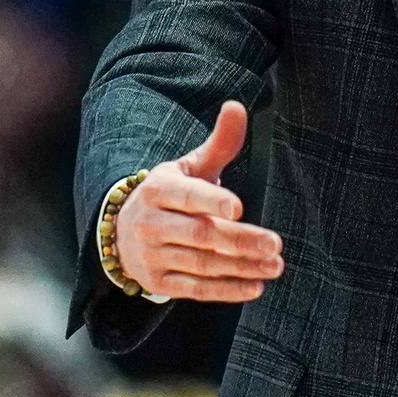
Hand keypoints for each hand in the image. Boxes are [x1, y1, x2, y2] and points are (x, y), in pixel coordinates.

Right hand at [114, 101, 283, 301]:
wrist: (122, 233)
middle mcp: (150, 224)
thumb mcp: (189, 167)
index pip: (187, 196)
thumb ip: (218, 143)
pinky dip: (226, 290)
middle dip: (240, 240)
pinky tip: (255, 287)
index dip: (211, 201)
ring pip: (202, 264)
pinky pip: (196, 289)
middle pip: (201, 234)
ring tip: (275, 265)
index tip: (239, 207)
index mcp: (158, 190)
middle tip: (275, 244)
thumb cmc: (170, 194)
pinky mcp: (158, 282)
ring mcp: (152, 256)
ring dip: (241, 268)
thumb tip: (237, 106)